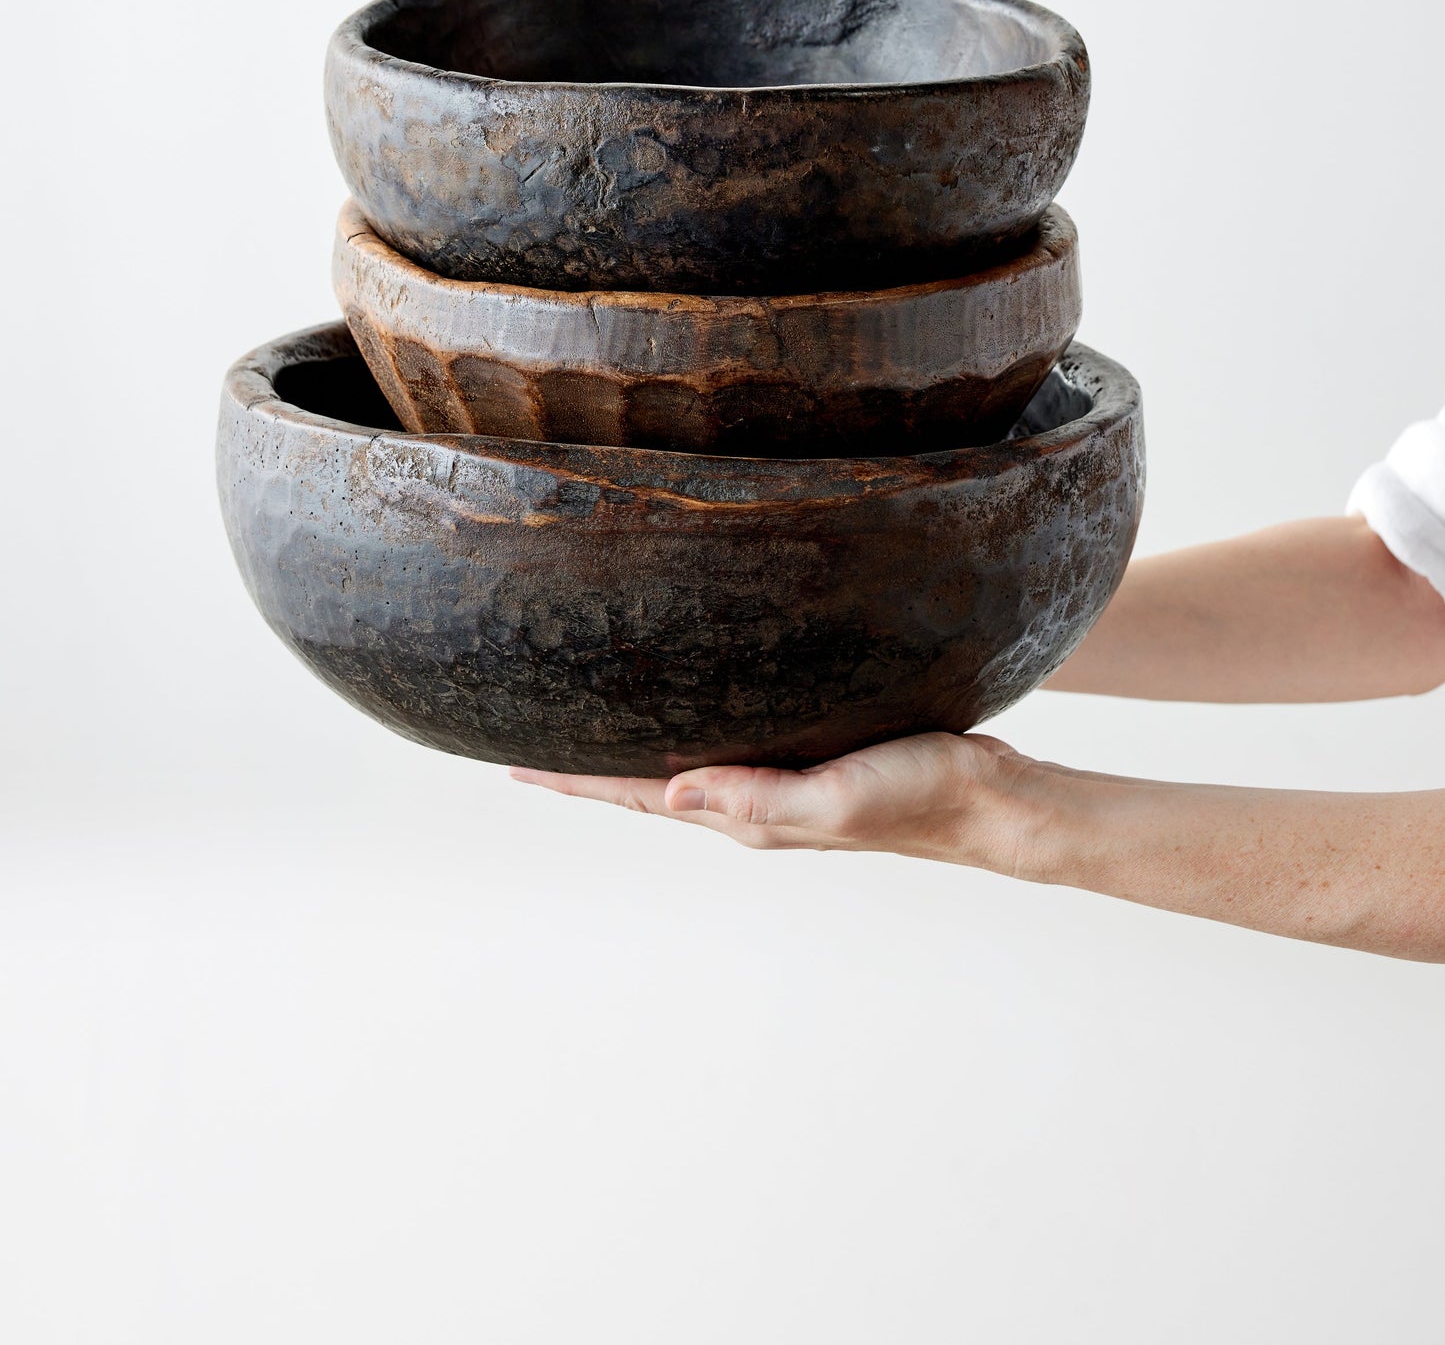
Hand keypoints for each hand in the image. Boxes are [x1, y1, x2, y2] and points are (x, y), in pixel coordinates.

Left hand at [511, 730, 1037, 865]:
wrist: (991, 799)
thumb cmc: (920, 795)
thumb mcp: (838, 795)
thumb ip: (759, 796)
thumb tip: (674, 792)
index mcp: (746, 815)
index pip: (639, 797)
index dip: (574, 782)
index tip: (511, 768)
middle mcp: (751, 802)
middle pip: (647, 784)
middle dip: (586, 767)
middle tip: (523, 740)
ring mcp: (779, 780)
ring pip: (683, 763)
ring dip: (631, 750)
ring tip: (584, 723)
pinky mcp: (808, 752)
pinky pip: (727, 742)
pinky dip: (687, 728)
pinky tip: (683, 705)